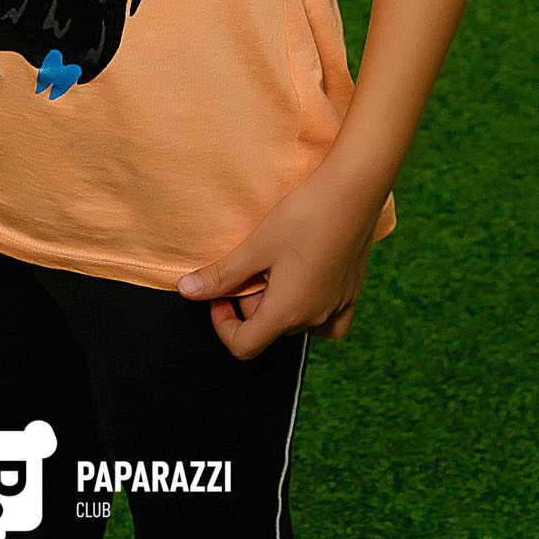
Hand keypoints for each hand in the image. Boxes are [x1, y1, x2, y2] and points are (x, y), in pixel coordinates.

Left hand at [176, 162, 385, 358]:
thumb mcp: (255, 246)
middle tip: (250, 261)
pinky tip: (305, 285)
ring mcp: (336, 308)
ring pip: (296, 322)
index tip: (219, 293)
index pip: (244, 345)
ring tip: (276, 264)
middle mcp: (314, 319)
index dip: (222, 324)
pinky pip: (328, 321)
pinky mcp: (351, 294)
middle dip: (250, 302)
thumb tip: (186, 292)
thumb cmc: (302, 217)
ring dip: (278, 302)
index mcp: (287, 314)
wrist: (352, 192)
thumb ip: (221, 275)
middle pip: (269, 328)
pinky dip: (310, 309)